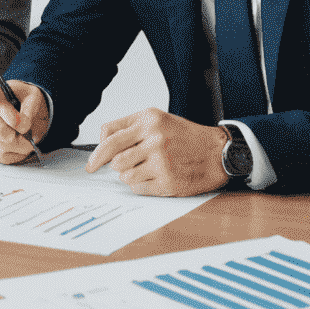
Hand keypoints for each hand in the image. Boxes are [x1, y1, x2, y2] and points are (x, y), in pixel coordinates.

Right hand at [0, 81, 48, 163]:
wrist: (13, 104)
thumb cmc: (21, 99)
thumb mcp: (31, 95)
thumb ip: (30, 108)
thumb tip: (24, 126)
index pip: (3, 110)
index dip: (19, 121)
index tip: (27, 125)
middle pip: (0, 132)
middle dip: (19, 139)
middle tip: (29, 139)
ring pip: (0, 147)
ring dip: (18, 149)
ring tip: (26, 143)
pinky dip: (12, 156)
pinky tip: (18, 148)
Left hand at [85, 108, 227, 196]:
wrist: (217, 152)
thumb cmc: (187, 137)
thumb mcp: (159, 120)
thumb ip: (130, 127)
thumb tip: (102, 141)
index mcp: (149, 120)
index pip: (110, 136)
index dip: (97, 152)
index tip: (92, 162)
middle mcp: (155, 139)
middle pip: (114, 158)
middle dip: (112, 165)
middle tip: (117, 166)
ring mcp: (161, 162)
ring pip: (124, 175)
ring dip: (128, 175)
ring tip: (144, 169)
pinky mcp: (168, 182)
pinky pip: (138, 188)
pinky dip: (140, 186)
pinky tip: (154, 177)